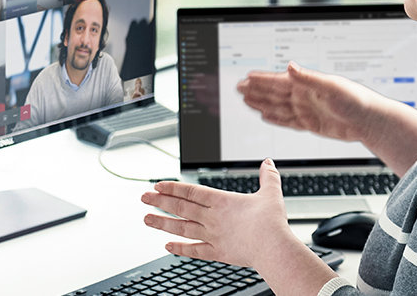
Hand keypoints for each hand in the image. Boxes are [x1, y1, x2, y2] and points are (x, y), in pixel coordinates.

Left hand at [141, 159, 296, 268]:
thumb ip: (268, 177)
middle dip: (160, 201)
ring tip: (146, 219)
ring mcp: (213, 235)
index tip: (158, 185)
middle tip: (143, 198)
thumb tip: (268, 163)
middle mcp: (212, 217)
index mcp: (222, 201)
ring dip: (162, 223)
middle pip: (181, 207)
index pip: (190, 191)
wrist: (273, 248)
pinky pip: (194, 250)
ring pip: (182, 228)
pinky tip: (167, 246)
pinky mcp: (218, 252)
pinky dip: (180, 248)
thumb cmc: (272, 222)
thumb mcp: (271, 193)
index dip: (172, 187)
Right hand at [237, 61, 380, 143]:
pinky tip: (265, 115)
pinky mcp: (311, 124)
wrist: (370, 121)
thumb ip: (308, 78)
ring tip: (246, 100)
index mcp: (306, 85)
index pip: (278, 81)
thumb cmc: (356, 100)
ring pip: (277, 107)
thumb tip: (289, 66)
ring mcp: (306, 110)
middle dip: (256, 90)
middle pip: (274, 93)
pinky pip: (287, 121)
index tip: (246, 77)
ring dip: (261, 103)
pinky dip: (275, 118)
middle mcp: (303, 96)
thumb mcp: (331, 86)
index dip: (261, 80)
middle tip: (239, 87)